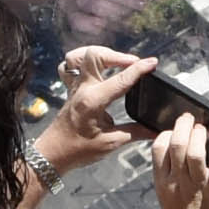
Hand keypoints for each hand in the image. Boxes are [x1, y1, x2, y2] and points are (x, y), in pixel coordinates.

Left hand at [36, 45, 151, 175]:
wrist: (53, 154)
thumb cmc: (77, 150)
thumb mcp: (110, 143)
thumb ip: (135, 133)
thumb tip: (154, 130)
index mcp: (93, 102)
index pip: (120, 80)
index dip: (139, 69)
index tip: (153, 62)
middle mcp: (82, 90)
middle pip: (95, 56)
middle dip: (117, 55)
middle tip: (133, 62)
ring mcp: (74, 87)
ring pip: (78, 56)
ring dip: (98, 54)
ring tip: (114, 60)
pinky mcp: (69, 89)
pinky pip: (69, 66)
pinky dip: (81, 62)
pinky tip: (94, 68)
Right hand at [145, 114, 208, 208]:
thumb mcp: (167, 197)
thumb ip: (170, 175)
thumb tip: (180, 151)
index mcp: (164, 182)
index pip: (158, 148)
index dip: (166, 133)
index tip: (174, 130)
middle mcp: (179, 182)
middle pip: (177, 143)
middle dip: (184, 125)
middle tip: (190, 120)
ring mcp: (199, 186)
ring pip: (196, 152)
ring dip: (200, 135)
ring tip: (203, 132)